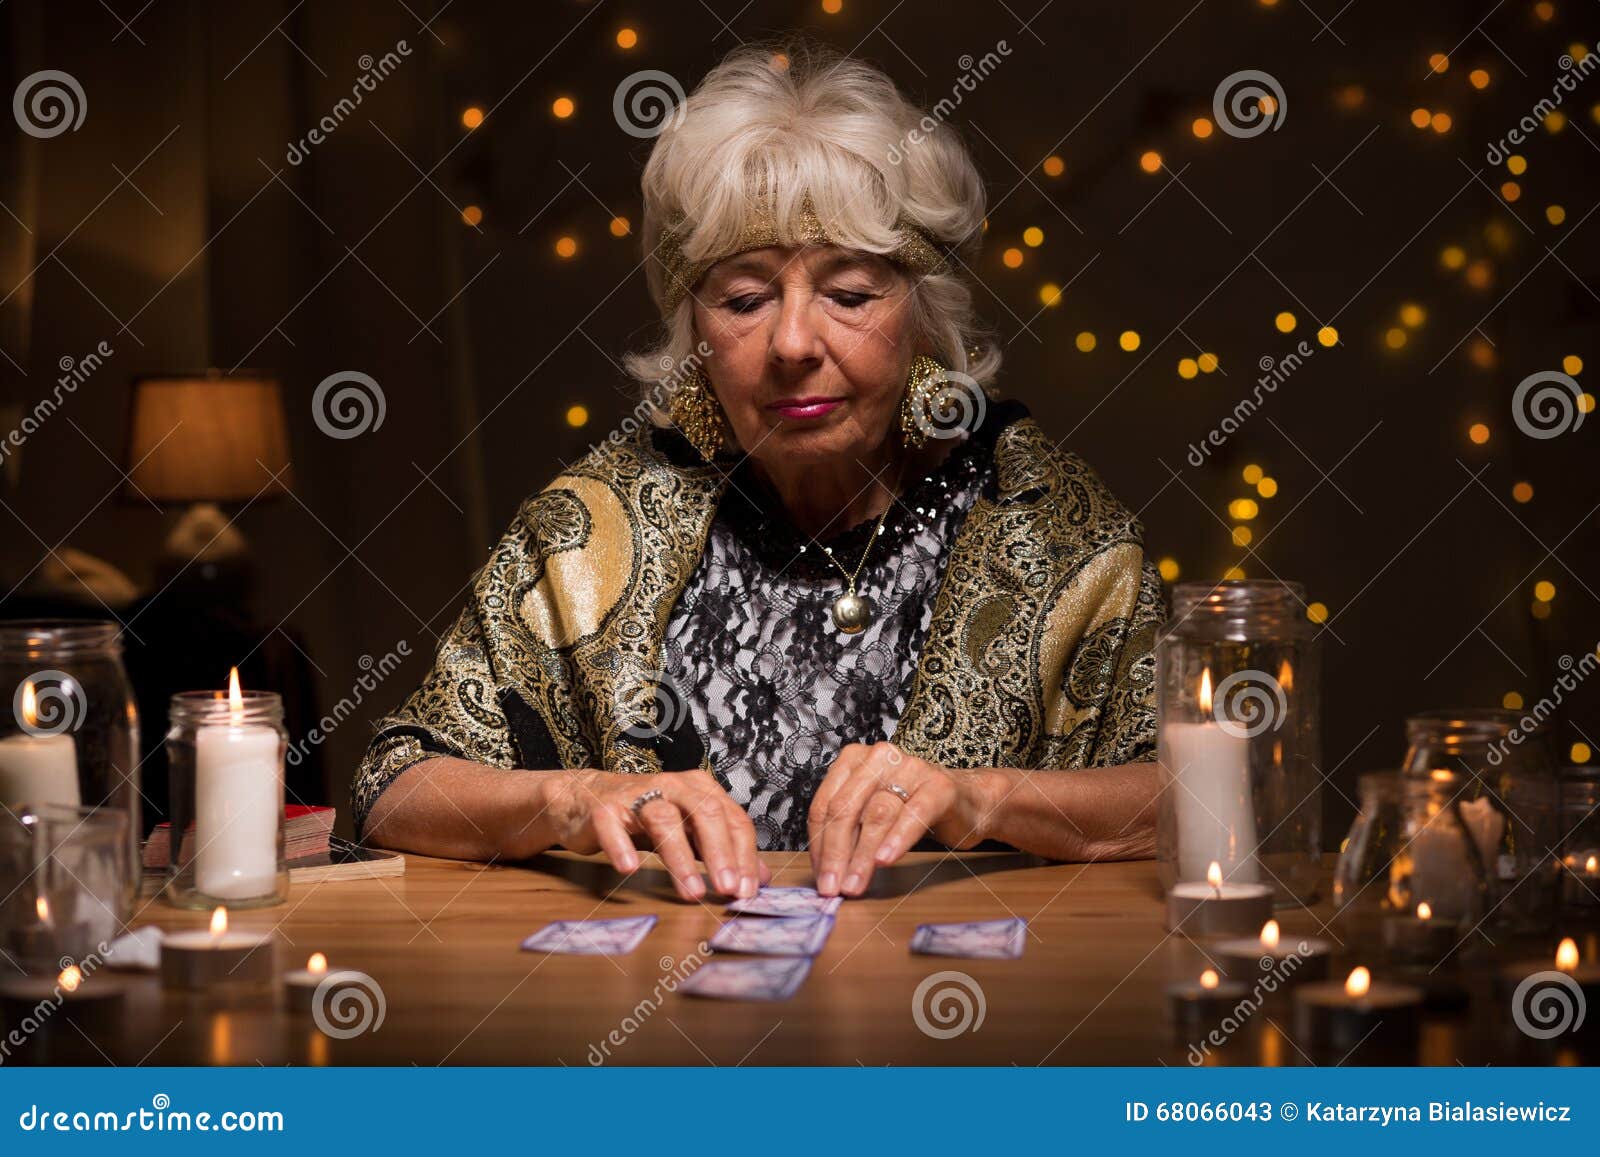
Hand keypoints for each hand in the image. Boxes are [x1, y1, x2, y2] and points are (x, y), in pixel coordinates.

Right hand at [549, 769, 769, 901]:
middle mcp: (673, 786)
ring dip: (680, 858)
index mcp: (700, 790)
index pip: (733, 819)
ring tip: (691, 892)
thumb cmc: (645, 817)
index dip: (744, 855)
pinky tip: (630, 869)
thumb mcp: (690, 831)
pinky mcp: (604, 809)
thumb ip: (724, 851)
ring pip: (664, 820)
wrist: (585, 800)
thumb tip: (760, 880)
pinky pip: (613, 827)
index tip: (748, 891)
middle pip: (705, 814)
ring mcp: (637, 795)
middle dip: (720, 854)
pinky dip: (621, 847)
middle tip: (728, 888)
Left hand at [807, 742, 998, 896]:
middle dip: (836, 853)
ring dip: (862, 855)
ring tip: (855, 883)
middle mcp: (880, 758)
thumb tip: (824, 871)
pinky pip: (914, 814)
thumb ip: (848, 831)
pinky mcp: (939, 786)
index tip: (820, 877)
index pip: (825, 804)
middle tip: (832, 887)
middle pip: (846, 809)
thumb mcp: (872, 815)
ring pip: (877, 814)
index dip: (818, 844)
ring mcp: (911, 768)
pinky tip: (885, 861)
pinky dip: (897, 839)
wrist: (969, 803)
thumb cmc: (913, 808)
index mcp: (854, 760)